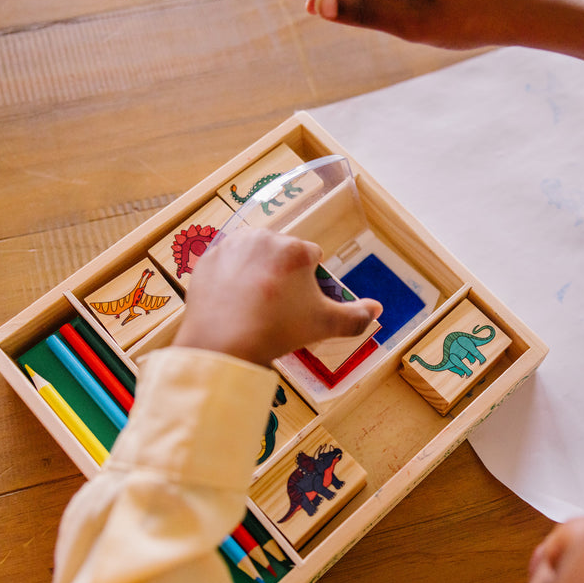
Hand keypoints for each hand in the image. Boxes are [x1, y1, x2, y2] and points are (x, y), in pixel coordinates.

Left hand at [172, 228, 381, 366]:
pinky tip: (232, 302)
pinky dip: (230, 278)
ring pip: (253, 254)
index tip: (300, 302)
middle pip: (281, 253)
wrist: (223, 344)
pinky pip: (226, 264)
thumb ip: (356, 316)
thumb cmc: (278, 331)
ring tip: (254, 304)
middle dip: (283, 273)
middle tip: (276, 306)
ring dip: (256, 271)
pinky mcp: (206, 259)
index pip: (312, 257)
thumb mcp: (324, 325)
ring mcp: (231, 246)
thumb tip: (377, 309)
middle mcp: (264, 238)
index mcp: (296, 249)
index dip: (309, 281)